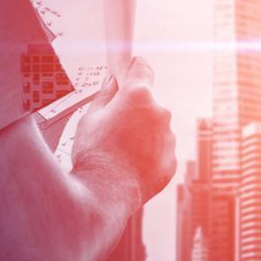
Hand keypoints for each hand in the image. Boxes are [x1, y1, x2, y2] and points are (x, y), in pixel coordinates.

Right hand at [70, 58, 175, 209]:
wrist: (105, 193)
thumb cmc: (94, 154)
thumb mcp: (90, 117)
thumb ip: (105, 95)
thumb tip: (112, 81)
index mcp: (138, 96)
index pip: (142, 68)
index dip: (133, 68)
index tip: (128, 71)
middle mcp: (160, 113)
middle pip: (147, 103)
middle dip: (133, 110)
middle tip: (112, 127)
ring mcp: (168, 138)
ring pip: (154, 128)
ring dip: (141, 134)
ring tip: (119, 152)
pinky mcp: (171, 161)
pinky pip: (160, 151)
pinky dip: (148, 155)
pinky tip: (129, 165)